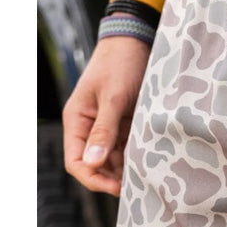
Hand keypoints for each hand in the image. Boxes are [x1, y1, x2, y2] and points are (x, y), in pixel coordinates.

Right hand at [62, 37, 150, 195]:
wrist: (136, 40)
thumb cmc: (120, 64)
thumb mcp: (114, 97)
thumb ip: (104, 130)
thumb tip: (92, 163)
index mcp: (76, 120)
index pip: (75, 161)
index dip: (92, 178)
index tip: (116, 187)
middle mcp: (89, 126)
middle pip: (94, 163)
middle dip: (111, 177)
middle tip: (137, 185)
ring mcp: (107, 124)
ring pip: (112, 157)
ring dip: (125, 167)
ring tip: (146, 175)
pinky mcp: (124, 121)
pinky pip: (127, 145)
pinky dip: (135, 154)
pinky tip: (150, 161)